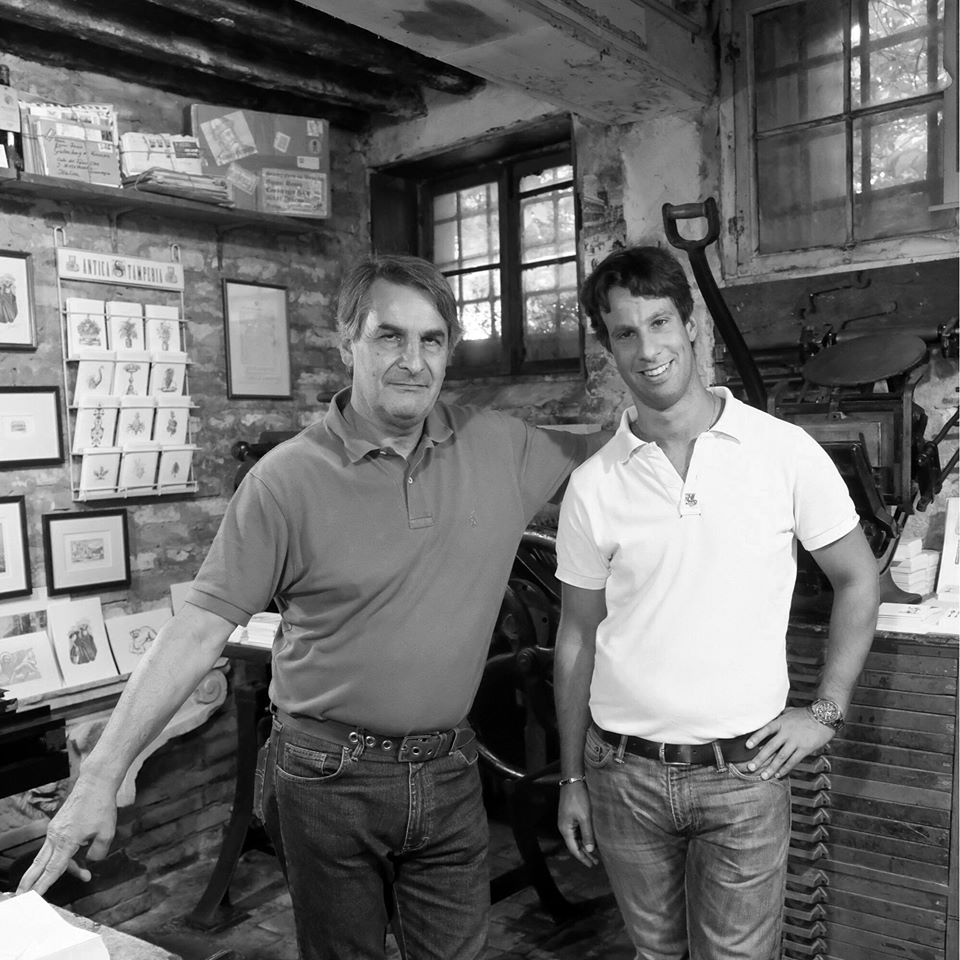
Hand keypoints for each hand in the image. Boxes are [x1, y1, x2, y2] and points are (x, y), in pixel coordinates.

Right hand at [16, 775, 117, 894]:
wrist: (95, 784)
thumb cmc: (101, 806)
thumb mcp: (107, 833)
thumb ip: (98, 853)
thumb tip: (90, 861)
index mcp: (66, 840)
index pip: (52, 869)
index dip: (43, 885)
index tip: (33, 897)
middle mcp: (55, 836)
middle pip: (40, 865)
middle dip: (29, 882)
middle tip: (22, 897)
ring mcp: (54, 830)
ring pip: (48, 857)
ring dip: (57, 870)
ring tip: (84, 874)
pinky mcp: (57, 826)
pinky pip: (55, 847)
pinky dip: (62, 856)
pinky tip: (79, 858)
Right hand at [557, 781, 598, 866]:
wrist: (572, 781)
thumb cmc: (578, 798)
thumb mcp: (585, 817)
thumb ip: (587, 834)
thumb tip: (590, 850)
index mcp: (565, 829)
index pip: (574, 849)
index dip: (583, 858)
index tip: (592, 865)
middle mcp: (563, 827)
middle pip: (574, 845)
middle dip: (584, 854)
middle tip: (595, 862)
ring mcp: (566, 821)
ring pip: (575, 838)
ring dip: (584, 846)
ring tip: (594, 854)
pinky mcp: (569, 816)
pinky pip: (576, 831)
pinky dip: (583, 838)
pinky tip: (589, 840)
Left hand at [745, 706, 835, 779]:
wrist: (824, 717)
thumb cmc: (805, 714)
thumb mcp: (788, 712)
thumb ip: (777, 718)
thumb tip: (766, 721)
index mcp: (781, 722)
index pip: (765, 730)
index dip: (756, 738)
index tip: (747, 746)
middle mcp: (786, 733)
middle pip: (770, 747)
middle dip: (759, 758)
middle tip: (750, 768)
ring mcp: (796, 742)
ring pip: (781, 757)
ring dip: (771, 768)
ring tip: (763, 776)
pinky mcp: (805, 749)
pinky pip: (793, 761)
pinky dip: (785, 769)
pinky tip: (778, 775)